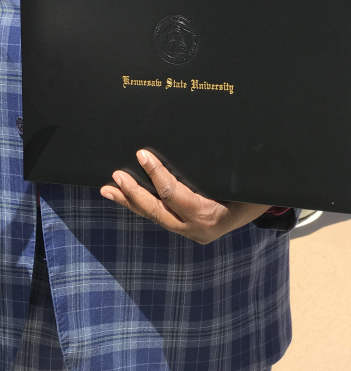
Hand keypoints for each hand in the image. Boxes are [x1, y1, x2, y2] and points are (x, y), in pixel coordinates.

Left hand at [100, 150, 269, 243]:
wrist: (262, 207)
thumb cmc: (253, 189)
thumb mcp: (243, 179)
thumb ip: (228, 168)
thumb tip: (219, 141)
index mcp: (209, 215)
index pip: (174, 194)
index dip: (156, 174)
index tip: (142, 155)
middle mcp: (196, 228)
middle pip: (157, 211)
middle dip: (135, 193)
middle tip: (117, 176)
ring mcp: (188, 230)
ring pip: (153, 216)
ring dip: (129, 201)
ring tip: (107, 190)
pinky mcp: (182, 226)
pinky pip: (157, 215)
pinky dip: (139, 205)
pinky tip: (123, 195)